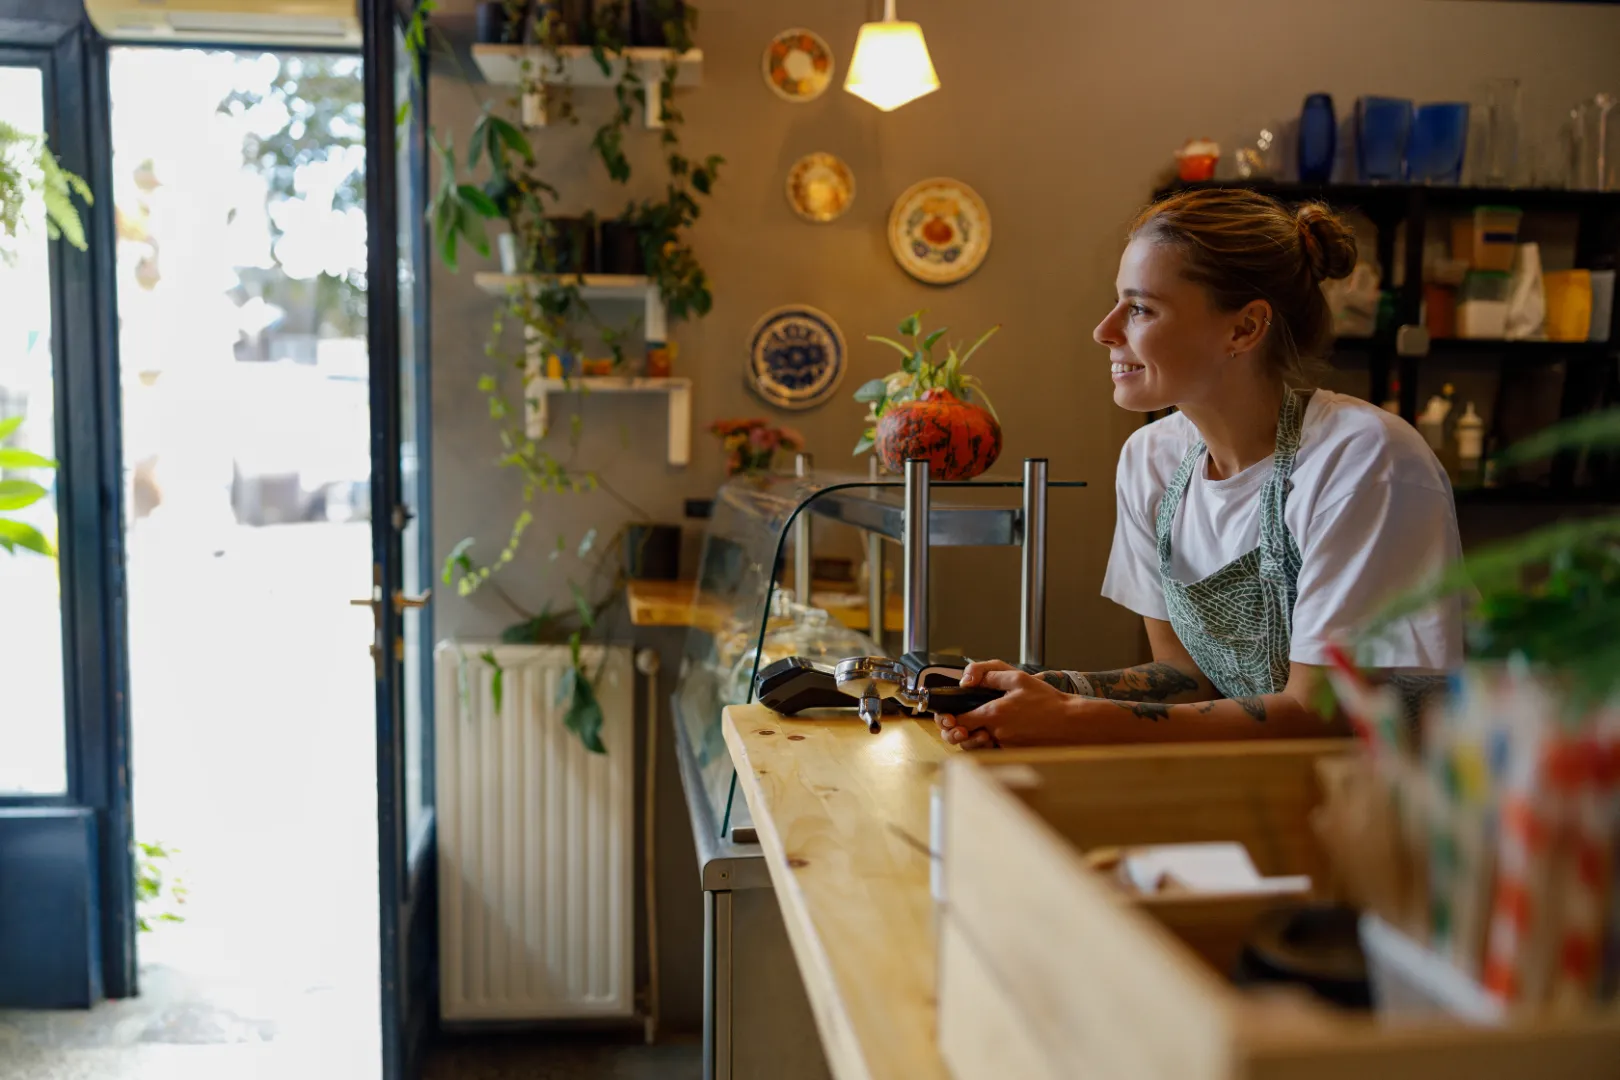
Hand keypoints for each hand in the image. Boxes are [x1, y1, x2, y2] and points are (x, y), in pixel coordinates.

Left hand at [938, 661, 1078, 749]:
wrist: (1072, 724)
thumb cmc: (1048, 701)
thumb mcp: (1019, 678)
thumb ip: (991, 675)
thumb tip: (969, 679)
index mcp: (994, 714)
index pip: (960, 721)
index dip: (950, 719)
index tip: (950, 715)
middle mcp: (997, 734)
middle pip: (965, 739)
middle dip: (958, 733)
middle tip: (958, 726)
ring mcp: (1006, 747)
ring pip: (978, 748)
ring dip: (973, 740)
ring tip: (978, 729)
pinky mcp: (1015, 755)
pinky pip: (994, 752)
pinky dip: (990, 745)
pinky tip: (996, 734)